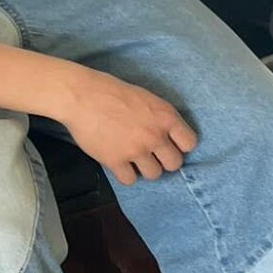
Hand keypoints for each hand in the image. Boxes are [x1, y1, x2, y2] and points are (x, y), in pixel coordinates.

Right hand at [56, 67, 198, 184]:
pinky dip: (126, 174)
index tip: (171, 144)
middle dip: (164, 160)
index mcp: (165, 116)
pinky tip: (120, 163)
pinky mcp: (115, 161)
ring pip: (154, 175)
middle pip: (174, 164)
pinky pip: (130, 180)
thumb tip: (169, 136)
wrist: (82, 96)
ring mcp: (135, 150)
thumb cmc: (113, 92)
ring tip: (135, 158)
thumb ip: (161, 118)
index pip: (190, 143)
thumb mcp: (147, 98)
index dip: (181, 146)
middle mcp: (154, 135)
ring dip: (146, 168)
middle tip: (152, 154)